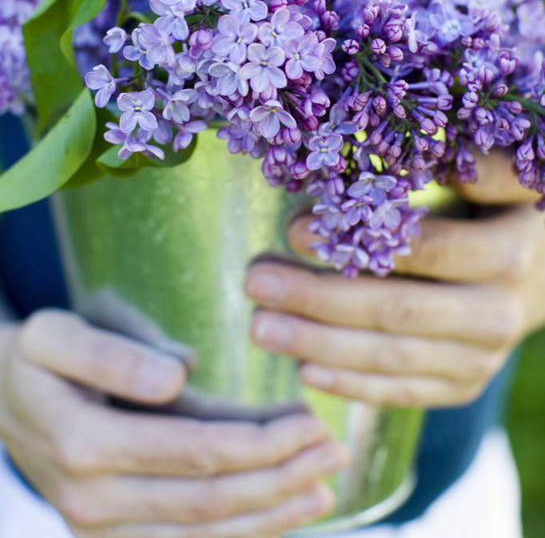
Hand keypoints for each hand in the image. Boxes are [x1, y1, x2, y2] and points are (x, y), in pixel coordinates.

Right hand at [0, 310, 346, 536]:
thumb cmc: (36, 357)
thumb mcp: (57, 334)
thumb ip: (113, 353)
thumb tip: (179, 375)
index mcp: (86, 443)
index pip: (196, 453)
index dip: (261, 443)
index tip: (310, 422)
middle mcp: (93, 500)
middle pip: (209, 500)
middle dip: (280, 479)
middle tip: (334, 452)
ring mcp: (101, 527)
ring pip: (203, 534)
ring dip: (270, 514)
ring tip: (324, 487)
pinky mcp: (112, 533)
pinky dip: (239, 533)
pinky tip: (279, 515)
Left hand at [245, 153, 544, 407]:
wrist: (544, 277)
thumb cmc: (503, 215)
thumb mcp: (504, 182)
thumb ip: (477, 166)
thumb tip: (422, 146)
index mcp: (505, 256)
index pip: (422, 250)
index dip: (357, 241)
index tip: (293, 229)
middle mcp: (495, 316)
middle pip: (396, 310)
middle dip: (318, 299)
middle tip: (255, 282)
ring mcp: (479, 360)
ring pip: (391, 357)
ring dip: (319, 345)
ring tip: (260, 327)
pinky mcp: (462, 385)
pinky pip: (402, 391)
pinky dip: (351, 383)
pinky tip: (303, 369)